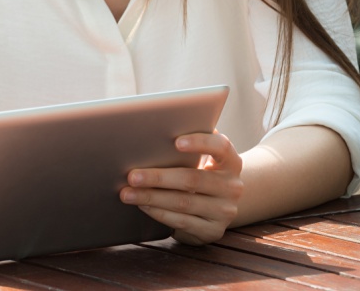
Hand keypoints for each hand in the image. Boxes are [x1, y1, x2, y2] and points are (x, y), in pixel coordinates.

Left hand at [120, 131, 243, 244]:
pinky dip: (158, 213)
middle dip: (158, 177)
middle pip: (193, 179)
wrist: (218, 206)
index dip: (200, 143)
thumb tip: (156, 128)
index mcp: (231, 161)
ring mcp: (224, 211)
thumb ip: (188, 144)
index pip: (220, 147)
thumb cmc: (200, 172)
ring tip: (127, 193)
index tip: (176, 141)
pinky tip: (142, 206)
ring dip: (151, 197)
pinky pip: (181, 221)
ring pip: (183, 202)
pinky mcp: (213, 231)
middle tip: (131, 176)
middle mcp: (232, 187)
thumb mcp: (202, 158)